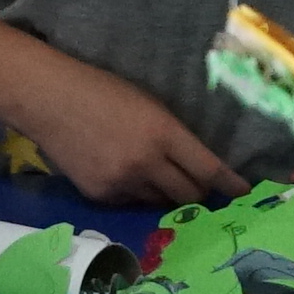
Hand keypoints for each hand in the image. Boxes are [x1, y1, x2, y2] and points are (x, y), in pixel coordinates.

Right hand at [15, 62, 245, 206]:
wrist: (49, 100)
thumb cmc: (103, 91)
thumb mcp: (148, 105)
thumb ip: (172, 136)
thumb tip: (195, 166)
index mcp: (163, 133)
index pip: (208, 169)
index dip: (230, 185)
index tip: (244, 194)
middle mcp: (146, 163)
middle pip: (189, 195)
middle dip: (199, 194)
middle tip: (200, 188)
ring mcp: (121, 183)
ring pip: (159, 201)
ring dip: (164, 192)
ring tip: (150, 172)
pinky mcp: (100, 196)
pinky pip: (130, 202)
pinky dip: (133, 192)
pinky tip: (118, 171)